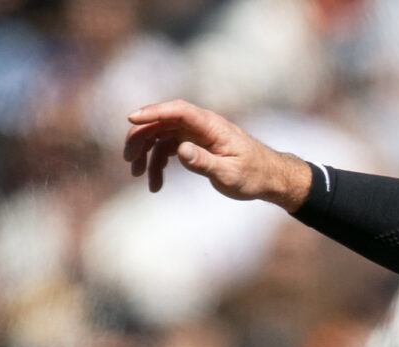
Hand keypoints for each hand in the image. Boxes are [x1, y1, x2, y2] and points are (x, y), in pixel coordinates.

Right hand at [123, 100, 311, 209]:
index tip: (132, 119)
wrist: (269, 177)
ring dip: (146, 154)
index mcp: (211, 125)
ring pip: (160, 136)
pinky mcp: (192, 145)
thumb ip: (205, 162)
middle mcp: (200, 125)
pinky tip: (155, 183)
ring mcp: (194, 134)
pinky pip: (167, 149)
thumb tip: (180, 150)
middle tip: (129, 160)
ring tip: (139, 176)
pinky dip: (158, 164)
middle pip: (162, 122)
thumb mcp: (230, 174)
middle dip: (141, 138)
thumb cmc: (254, 174)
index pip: (178, 111)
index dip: (154, 112)